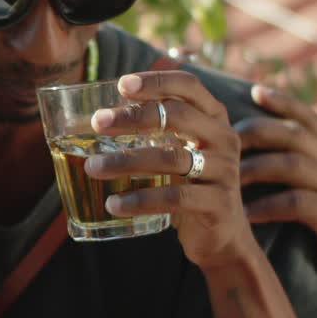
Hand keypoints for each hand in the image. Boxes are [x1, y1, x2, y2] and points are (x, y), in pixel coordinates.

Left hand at [84, 71, 253, 269]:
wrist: (222, 236)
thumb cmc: (190, 185)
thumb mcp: (178, 151)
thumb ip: (155, 131)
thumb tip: (100, 115)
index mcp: (213, 118)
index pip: (189, 86)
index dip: (157, 81)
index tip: (122, 85)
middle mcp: (223, 139)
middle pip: (178, 116)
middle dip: (134, 117)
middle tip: (97, 123)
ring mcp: (224, 171)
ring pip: (171, 159)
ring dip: (126, 161)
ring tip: (92, 168)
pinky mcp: (218, 204)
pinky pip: (174, 198)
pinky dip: (140, 200)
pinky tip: (113, 204)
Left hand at [236, 85, 316, 315]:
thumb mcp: (314, 203)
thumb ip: (292, 181)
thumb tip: (249, 163)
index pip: (309, 120)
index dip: (285, 102)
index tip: (255, 89)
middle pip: (298, 134)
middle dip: (261, 130)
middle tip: (226, 136)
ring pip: (296, 165)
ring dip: (257, 167)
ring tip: (227, 176)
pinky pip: (299, 204)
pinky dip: (268, 206)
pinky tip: (244, 213)